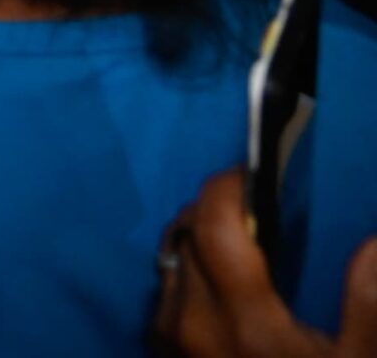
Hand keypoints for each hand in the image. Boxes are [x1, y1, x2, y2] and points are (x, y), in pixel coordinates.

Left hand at [152, 168, 376, 356]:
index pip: (213, 226)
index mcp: (242, 322)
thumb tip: (373, 244)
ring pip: (169, 256)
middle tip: (255, 207)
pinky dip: (188, 271)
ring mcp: (167, 335)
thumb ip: (365, 307)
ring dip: (198, 239)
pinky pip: (164, 288)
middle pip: (187, 235)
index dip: (227, 187)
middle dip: (217, 210)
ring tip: (238, 239)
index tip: (252, 172)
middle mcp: (190, 321)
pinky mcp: (159, 348)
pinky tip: (220, 281)